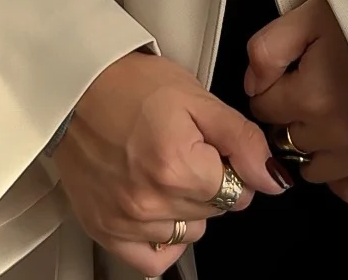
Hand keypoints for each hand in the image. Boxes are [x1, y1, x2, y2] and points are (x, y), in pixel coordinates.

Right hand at [53, 49, 289, 274]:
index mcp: (177, 165)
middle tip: (184, 148)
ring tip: (164, 169)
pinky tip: (156, 205)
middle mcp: (149, 201)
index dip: (230, 163)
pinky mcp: (106, 231)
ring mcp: (125, 222)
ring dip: (188, 207)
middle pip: (215, 212)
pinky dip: (163, 238)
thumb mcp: (197, 98)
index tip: (209, 144)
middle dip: (210, 182)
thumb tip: (272, 177)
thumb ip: (241, 139)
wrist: (76, 88)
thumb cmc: (131, 86)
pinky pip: (154, 260)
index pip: (238, 191)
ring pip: (190, 233)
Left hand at [243, 0, 347, 205]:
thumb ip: (269, 47)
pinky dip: (340, 174)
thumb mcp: (315, 13)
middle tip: (311, 86)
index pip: (262, 106)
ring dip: (312, 145)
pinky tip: (346, 145)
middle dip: (289, 114)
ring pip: (311, 168)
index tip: (288, 71)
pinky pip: (347, 190)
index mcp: (310, 94)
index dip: (270, 85)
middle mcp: (332, 134)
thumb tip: (253, 84)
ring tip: (332, 112)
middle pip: (283, 137)